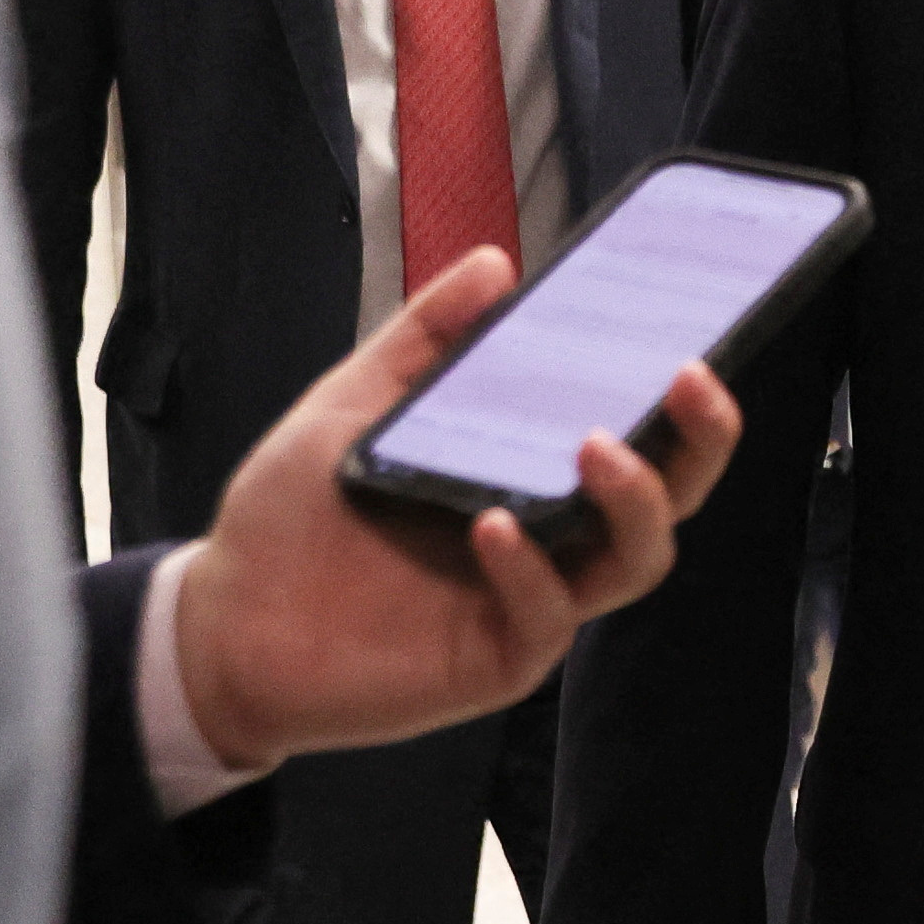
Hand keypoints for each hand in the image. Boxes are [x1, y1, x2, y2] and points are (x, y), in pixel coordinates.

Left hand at [170, 248, 744, 774]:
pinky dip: (531, 569)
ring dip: (634, 501)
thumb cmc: (291, 520)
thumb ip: (423, 340)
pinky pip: (546, 617)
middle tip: (690, 378)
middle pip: (671, 497)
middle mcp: (552, 538)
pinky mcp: (496, 659)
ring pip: (634, 561)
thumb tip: (497, 264)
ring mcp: (530, 601)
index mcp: (532, 474)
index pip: (637, 434)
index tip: (696, 334)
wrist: (223, 623)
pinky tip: (493, 527)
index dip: (683, 396)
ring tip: (596, 448)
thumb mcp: (352, 404)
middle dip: (700, 439)